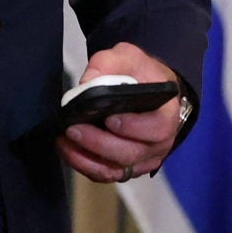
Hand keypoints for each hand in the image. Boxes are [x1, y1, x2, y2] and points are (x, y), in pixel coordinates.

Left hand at [62, 43, 185, 185]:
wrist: (145, 90)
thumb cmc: (139, 74)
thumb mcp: (128, 57)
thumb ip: (108, 64)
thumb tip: (86, 82)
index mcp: (167, 115)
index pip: (157, 129)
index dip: (133, 127)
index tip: (109, 118)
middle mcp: (159, 144)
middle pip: (131, 154)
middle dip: (99, 143)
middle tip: (73, 129)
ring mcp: (143, 159)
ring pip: (116, 170)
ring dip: (86, 158)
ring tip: (64, 140)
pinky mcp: (126, 168)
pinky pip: (105, 174)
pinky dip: (84, 164)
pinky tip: (67, 149)